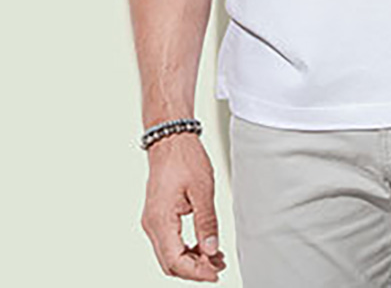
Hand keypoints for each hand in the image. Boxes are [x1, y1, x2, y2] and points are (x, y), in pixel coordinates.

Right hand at [141, 133, 226, 281]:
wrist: (170, 139)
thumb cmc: (185, 158)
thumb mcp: (203, 190)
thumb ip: (207, 222)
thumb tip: (211, 250)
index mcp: (160, 220)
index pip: (175, 261)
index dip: (196, 272)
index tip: (215, 273)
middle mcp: (151, 224)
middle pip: (170, 263)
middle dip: (194, 269)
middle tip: (218, 267)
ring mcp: (153, 221)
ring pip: (169, 254)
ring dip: (191, 260)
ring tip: (216, 258)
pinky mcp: (158, 216)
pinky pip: (169, 242)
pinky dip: (186, 248)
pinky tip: (204, 245)